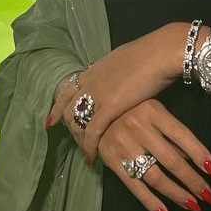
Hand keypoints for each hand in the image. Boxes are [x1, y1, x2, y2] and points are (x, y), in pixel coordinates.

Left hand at [45, 26, 181, 158]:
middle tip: (76, 142)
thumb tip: (110, 73)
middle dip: (69, 128)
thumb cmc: (147, 54)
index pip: (66, 91)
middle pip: (68, 110)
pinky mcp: (109, 107)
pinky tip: (92, 156)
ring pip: (76, 123)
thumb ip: (110, 70)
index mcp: (92, 71)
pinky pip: (92, 132)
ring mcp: (97, 95)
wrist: (159, 53)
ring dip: (79, 140)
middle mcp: (89, 83)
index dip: (57, 107)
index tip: (52, 121)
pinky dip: (89, 146)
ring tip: (85, 152)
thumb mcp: (120, 59)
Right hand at [97, 100, 210, 210]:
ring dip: (176, 194)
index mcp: (153, 111)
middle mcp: (137, 127)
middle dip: (193, 181)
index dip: (200, 154)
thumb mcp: (154, 112)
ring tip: (194, 206)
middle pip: (171, 160)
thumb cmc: (133, 111)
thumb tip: (197, 161)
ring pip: (155, 176)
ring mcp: (123, 146)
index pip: (183, 135)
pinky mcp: (112, 161)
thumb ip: (172, 134)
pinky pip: (134, 186)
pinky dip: (151, 202)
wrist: (94, 113)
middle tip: (209, 197)